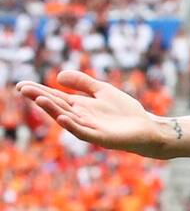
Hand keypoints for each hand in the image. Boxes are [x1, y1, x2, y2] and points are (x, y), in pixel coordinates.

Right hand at [16, 71, 167, 158]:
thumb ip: (83, 83)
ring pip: (68, 118)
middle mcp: (81, 118)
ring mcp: (90, 128)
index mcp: (80, 107)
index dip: (40, 91)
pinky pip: (84, 132)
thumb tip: (58, 75)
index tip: (22, 85)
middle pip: (58, 106)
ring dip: (53, 110)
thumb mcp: (102, 90)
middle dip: (41, 98)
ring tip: (40, 99)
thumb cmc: (123, 111)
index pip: (57, 97)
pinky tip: (64, 117)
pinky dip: (73, 125)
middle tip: (23, 89)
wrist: (144, 127)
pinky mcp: (101, 137)